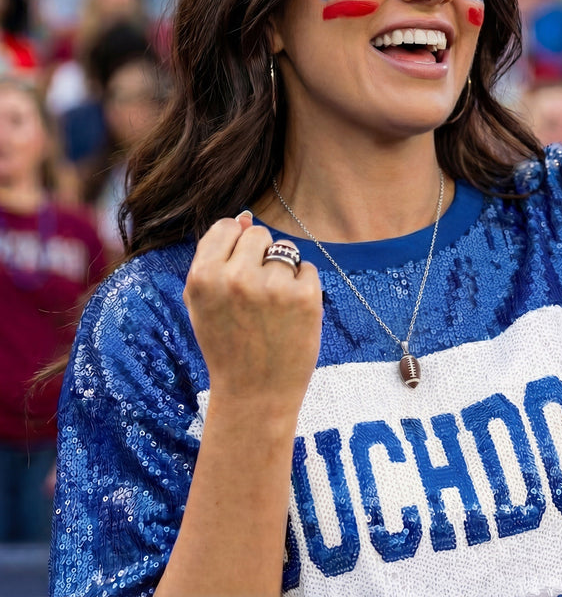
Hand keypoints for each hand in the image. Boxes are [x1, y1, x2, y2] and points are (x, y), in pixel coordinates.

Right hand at [183, 213, 322, 412]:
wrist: (254, 394)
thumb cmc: (227, 344)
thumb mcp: (203, 302)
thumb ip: (215, 257)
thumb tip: (244, 218)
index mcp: (203, 277)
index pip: (227, 227)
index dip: (236, 246)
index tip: (238, 270)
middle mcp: (236, 278)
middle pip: (259, 234)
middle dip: (260, 257)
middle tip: (256, 295)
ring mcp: (273, 287)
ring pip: (286, 251)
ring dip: (283, 273)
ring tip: (273, 309)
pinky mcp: (305, 297)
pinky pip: (308, 269)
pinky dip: (304, 287)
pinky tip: (291, 315)